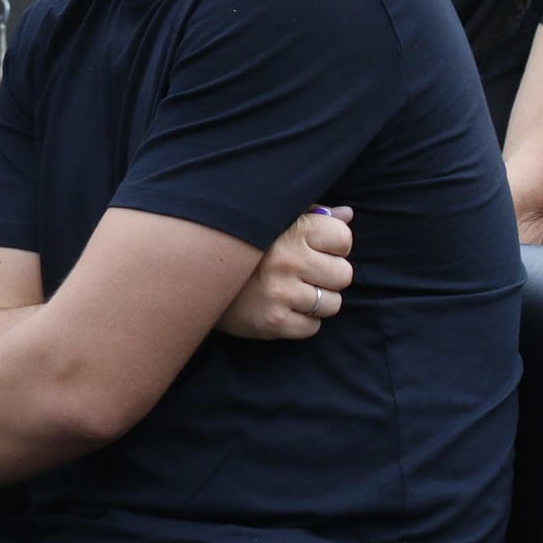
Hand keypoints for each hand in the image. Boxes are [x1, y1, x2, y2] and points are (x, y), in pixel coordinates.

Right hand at [217, 205, 353, 339]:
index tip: (312, 247)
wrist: (194, 274)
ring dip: (315, 300)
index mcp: (292, 229)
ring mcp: (280, 293)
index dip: (332, 245)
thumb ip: (312, 216)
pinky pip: (312, 327)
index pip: (343, 239)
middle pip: (343, 274)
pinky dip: (301, 321)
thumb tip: (347, 214)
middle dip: (327, 275)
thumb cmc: (243, 243)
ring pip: (331, 304)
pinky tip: (282, 307)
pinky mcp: (272, 322)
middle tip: (302, 272)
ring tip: (291, 290)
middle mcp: (287, 260)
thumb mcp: (274, 219)